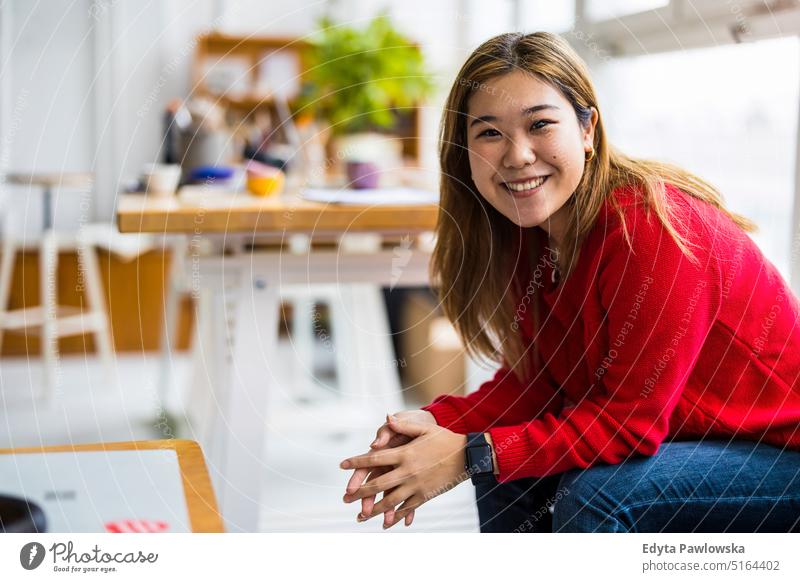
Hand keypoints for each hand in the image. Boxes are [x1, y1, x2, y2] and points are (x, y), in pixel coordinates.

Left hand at [340, 415, 467, 528]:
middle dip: (359, 492)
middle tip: (345, 498)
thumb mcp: (424, 429)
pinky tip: (385, 523)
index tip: (342, 465)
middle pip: (378, 484)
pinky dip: (395, 516)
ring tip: (360, 516)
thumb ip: (403, 426)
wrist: (467, 456)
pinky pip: (407, 508)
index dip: (357, 462)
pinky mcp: (425, 495)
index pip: (375, 459)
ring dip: (373, 510)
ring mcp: (416, 486)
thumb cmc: (444, 439)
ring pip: (390, 501)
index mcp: (404, 454)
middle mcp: (408, 472)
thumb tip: (387, 418)